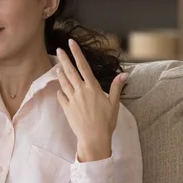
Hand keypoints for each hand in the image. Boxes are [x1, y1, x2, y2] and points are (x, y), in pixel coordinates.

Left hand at [55, 39, 128, 162]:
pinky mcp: (67, 109)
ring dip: (60, 73)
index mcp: (93, 88)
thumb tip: (124, 74)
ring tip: (58, 66)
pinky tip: (59, 89)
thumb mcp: (114, 104)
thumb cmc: (106, 122)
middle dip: (64, 59)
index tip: (71, 43)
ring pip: (64, 82)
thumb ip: (117, 87)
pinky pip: (61, 97)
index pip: (84, 66)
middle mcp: (81, 91)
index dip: (77, 53)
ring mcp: (72, 99)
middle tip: (59, 50)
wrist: (94, 138)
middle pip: (70, 71)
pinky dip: (60, 91)